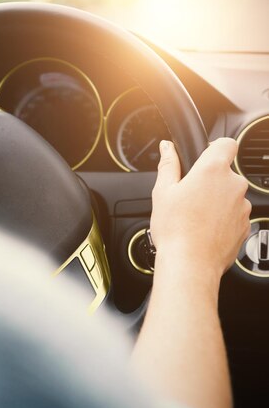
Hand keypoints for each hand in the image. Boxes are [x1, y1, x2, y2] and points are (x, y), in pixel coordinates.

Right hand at [150, 138, 250, 279]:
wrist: (190, 263)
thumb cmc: (175, 229)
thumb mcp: (162, 192)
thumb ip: (168, 164)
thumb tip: (167, 147)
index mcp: (213, 171)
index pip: (226, 144)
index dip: (213, 148)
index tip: (202, 158)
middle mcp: (234, 185)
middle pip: (225, 173)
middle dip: (209, 181)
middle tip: (187, 196)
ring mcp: (243, 206)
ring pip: (229, 195)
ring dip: (216, 201)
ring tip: (194, 217)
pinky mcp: (245, 225)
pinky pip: (233, 215)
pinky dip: (221, 219)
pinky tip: (203, 229)